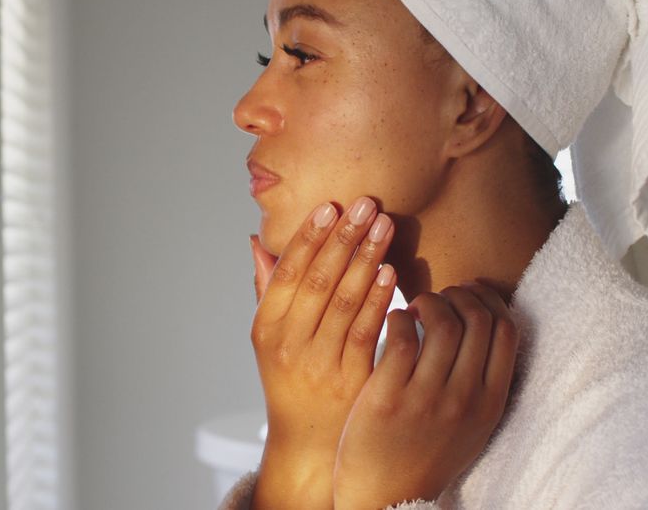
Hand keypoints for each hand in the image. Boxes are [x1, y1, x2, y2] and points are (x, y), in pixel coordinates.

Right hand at [249, 197, 397, 509]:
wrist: (309, 444)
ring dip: (366, 259)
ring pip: (344, 301)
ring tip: (383, 225)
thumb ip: (266, 290)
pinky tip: (392, 272)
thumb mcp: (269, 339)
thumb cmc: (290, 382)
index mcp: (266, 330)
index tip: (329, 207)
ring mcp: (320, 364)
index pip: (287, 273)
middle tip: (365, 203)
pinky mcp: (352, 380)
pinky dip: (380, 298)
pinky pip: (367, 331)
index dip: (308, 237)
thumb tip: (255, 243)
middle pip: (317, 281)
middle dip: (343, 238)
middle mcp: (289, 345)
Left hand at [332, 283, 519, 508]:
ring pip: (442, 323)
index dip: (490, 300)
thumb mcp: (471, 424)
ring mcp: (427, 399)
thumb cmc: (426, 454)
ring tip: (415, 306)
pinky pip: (402, 338)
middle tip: (438, 297)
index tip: (470, 294)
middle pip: (477, 319)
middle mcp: (465, 399)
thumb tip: (487, 322)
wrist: (388, 499)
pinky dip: (398, 317)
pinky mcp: (388, 398)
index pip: (508, 331)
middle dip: (458, 294)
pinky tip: (393, 321)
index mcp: (491, 403)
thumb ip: (482, 381)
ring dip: (428, 301)